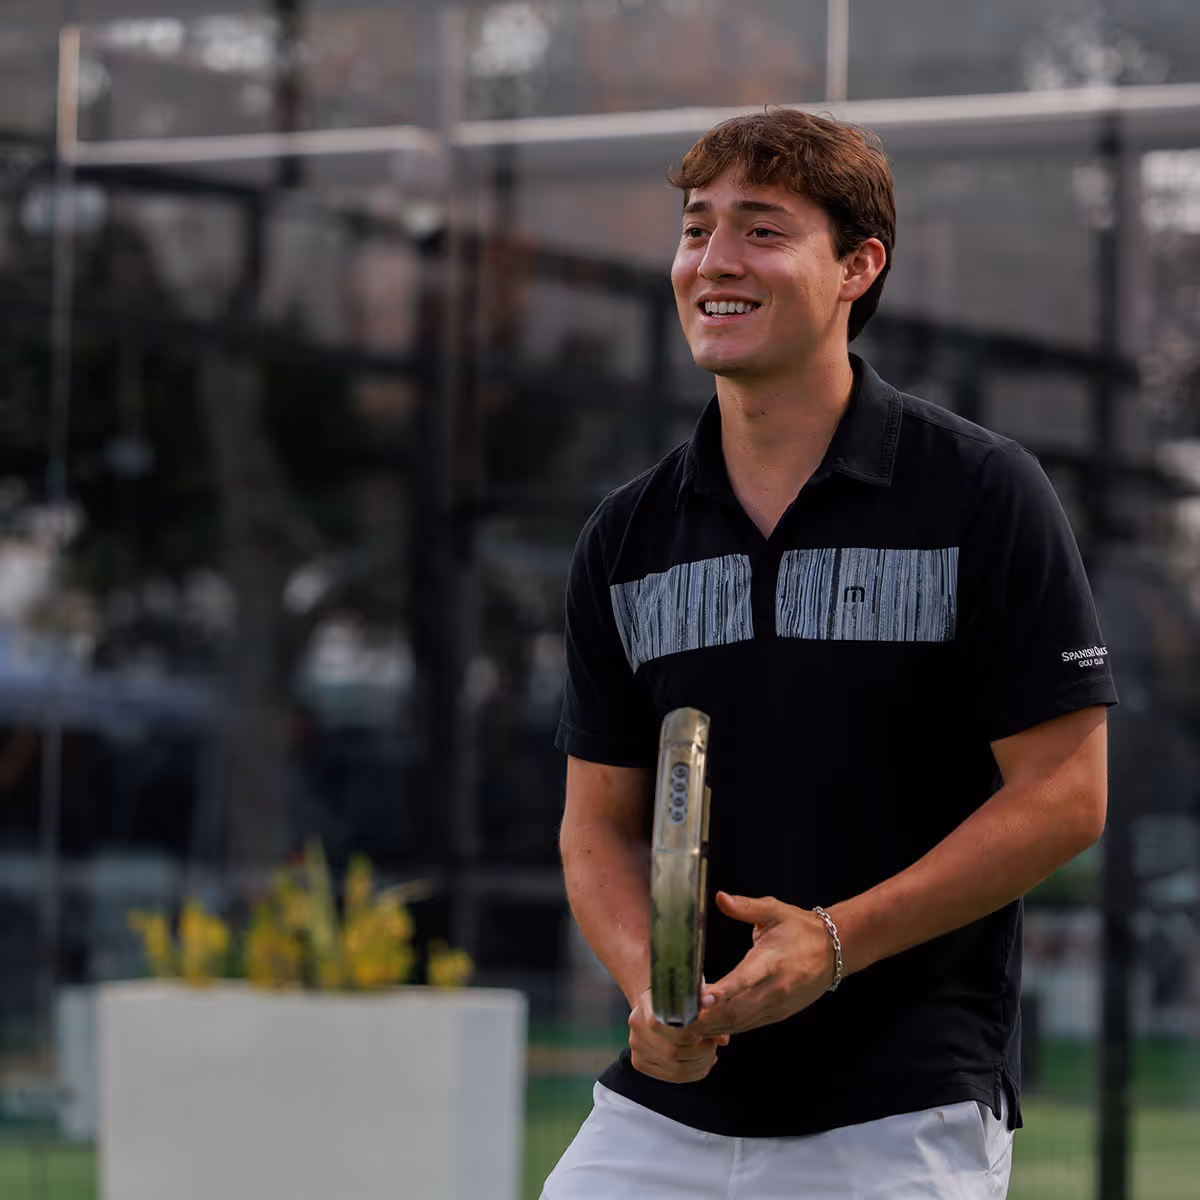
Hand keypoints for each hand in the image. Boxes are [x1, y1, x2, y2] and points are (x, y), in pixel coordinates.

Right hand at [628, 988, 729, 1082]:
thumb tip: (723, 1039)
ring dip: (699, 1065)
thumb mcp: (694, 995)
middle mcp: (637, 1025)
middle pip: (673, 1051)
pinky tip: (701, 1064)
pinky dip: (691, 1074)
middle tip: (714, 1046)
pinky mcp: (639, 1062)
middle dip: (700, 1053)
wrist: (656, 1002)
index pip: (670, 1027)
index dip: (690, 1035)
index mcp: (648, 1003)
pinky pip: (668, 1076)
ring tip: (710, 1055)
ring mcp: (636, 1046)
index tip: (706, 1034)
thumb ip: (709, 1012)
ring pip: (673, 1067)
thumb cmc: (679, 997)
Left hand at [688, 892, 836, 1038]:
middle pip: (737, 1010)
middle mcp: (774, 988)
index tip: (702, 998)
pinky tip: (709, 1028)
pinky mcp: (778, 1014)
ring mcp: (777, 1005)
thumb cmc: (801, 929)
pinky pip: (749, 1025)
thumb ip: (746, 906)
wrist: (832, 950)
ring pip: (741, 1023)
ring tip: (687, 1029)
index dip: (723, 991)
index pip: (744, 978)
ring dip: (714, 1028)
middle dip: (707, 1018)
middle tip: (680, 1021)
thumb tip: (721, 898)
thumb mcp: (774, 910)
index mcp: (771, 961)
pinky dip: (728, 1029)